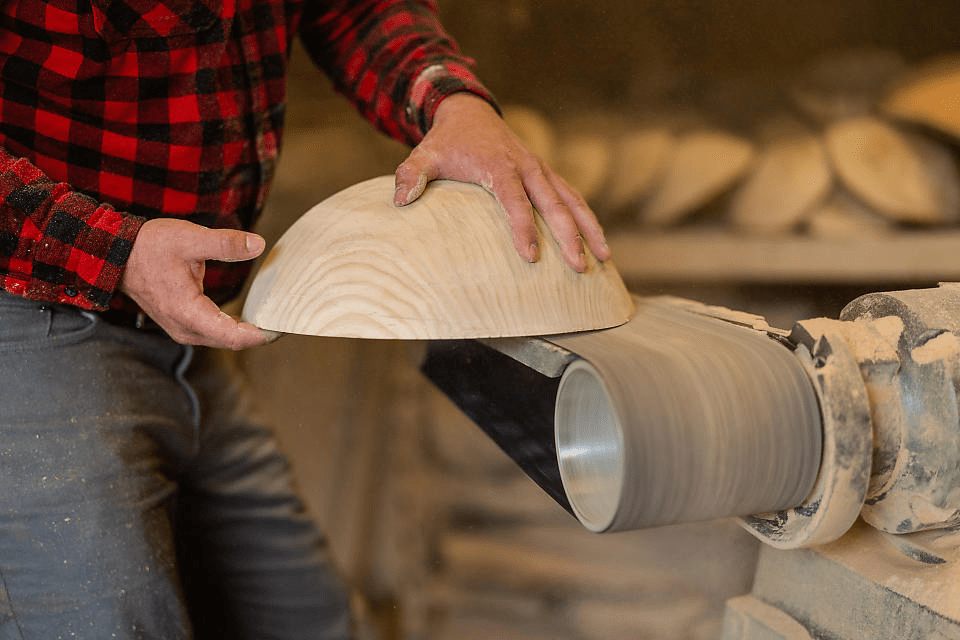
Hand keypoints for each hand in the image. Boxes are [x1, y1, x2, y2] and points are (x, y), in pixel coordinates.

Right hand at [120, 218, 274, 349]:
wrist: (117, 255)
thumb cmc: (150, 247)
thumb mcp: (190, 238)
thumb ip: (226, 243)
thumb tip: (258, 245)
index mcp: (188, 312)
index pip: (232, 336)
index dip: (260, 335)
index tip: (282, 327)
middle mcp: (185, 328)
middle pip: (231, 342)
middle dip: (259, 335)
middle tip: (286, 321)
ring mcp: (182, 330)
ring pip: (222, 340)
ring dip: (246, 333)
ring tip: (272, 319)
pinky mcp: (182, 325)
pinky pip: (213, 334)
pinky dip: (233, 329)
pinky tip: (250, 317)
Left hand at [393, 93, 609, 271]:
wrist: (469, 113)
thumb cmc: (446, 142)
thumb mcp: (423, 154)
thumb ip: (410, 175)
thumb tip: (400, 200)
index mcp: (498, 165)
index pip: (514, 200)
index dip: (523, 228)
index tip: (532, 256)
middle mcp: (526, 166)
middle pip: (553, 204)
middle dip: (570, 236)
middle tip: (579, 266)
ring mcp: (540, 170)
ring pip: (571, 200)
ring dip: (589, 228)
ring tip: (604, 258)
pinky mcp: (546, 174)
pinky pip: (572, 197)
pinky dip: (587, 218)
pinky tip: (599, 242)